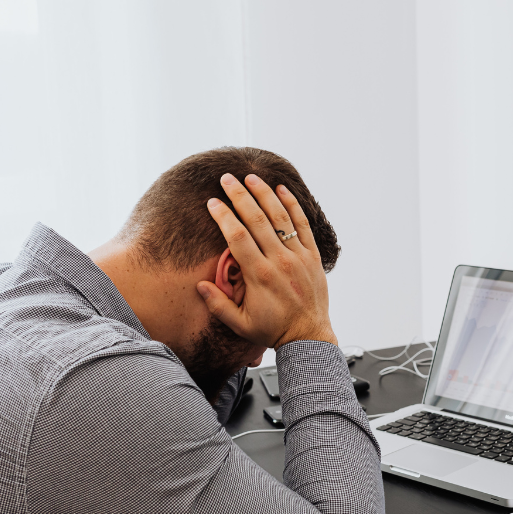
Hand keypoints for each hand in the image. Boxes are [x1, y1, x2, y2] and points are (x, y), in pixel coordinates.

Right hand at [196, 173, 336, 349]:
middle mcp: (279, 261)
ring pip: (280, 217)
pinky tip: (281, 189)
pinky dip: (293, 205)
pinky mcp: (313, 256)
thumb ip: (218, 304)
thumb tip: (200, 285)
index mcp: (259, 276)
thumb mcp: (240, 324)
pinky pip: (303, 224)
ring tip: (251, 177)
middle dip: (239, 196)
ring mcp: (298, 256)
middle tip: (226, 178)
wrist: (308, 337)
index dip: (223, 216)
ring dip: (264, 194)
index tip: (212, 202)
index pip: (237, 236)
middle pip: (257, 219)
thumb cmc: (272, 330)